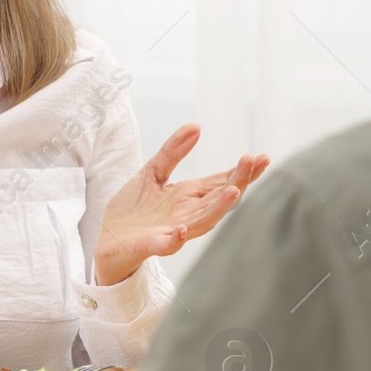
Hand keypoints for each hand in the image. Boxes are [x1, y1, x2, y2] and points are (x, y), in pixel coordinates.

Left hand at [94, 123, 269, 286]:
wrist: (108, 238)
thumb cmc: (134, 209)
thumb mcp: (153, 171)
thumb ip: (173, 151)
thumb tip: (196, 126)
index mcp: (189, 196)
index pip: (221, 181)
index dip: (241, 170)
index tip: (261, 156)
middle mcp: (188, 213)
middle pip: (219, 198)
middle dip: (238, 181)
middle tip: (254, 162)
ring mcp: (173, 230)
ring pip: (202, 221)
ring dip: (219, 208)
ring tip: (233, 191)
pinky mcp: (152, 244)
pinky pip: (167, 244)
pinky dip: (176, 240)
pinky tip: (182, 230)